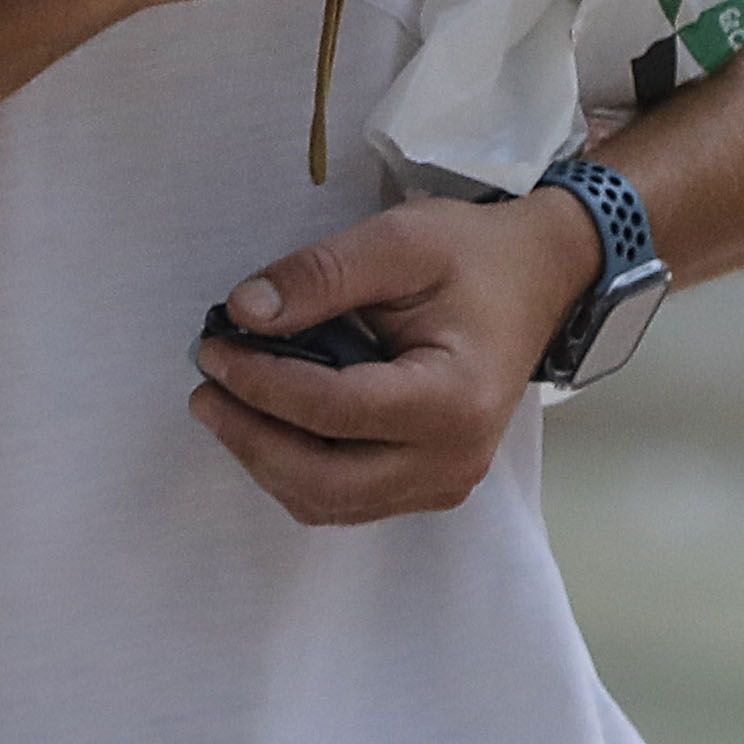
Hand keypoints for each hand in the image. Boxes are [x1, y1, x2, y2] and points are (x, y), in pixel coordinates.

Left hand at [189, 193, 604, 527]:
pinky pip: (347, 498)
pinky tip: (270, 424)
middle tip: (206, 392)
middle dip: (251, 439)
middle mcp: (452, 458)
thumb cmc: (474, 257)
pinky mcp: (430, 484)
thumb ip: (320, 275)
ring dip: (267, 460)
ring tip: (227, 406)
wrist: (538, 278)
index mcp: (452, 400)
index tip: (213, 349)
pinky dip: (297, 469)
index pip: (332, 411)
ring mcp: (445, 481)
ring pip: (329, 502)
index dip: (260, 384)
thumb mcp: (399, 242)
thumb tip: (243, 313)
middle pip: (324, 481)